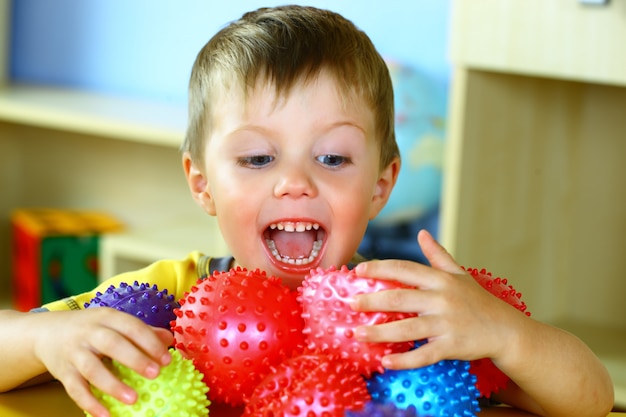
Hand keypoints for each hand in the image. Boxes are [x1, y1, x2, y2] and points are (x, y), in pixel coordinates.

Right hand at [32, 308, 172, 416]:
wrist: (47, 332)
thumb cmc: (91, 328)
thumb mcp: (114, 322)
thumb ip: (141, 331)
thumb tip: (168, 340)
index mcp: (107, 317)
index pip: (131, 326)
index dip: (150, 342)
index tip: (166, 359)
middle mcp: (89, 333)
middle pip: (111, 344)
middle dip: (135, 359)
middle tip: (155, 374)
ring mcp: (74, 353)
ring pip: (92, 369)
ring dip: (113, 384)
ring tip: (133, 399)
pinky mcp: (62, 372)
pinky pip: (75, 389)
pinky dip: (90, 403)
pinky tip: (105, 415)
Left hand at [351, 229, 524, 369]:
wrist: (507, 331)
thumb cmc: (479, 301)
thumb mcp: (460, 274)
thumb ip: (438, 255)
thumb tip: (422, 234)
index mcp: (441, 280)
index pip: (405, 269)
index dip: (380, 268)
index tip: (358, 271)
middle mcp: (442, 299)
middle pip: (400, 298)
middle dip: (372, 301)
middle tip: (350, 304)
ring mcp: (447, 324)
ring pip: (407, 328)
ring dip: (379, 333)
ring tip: (357, 334)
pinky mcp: (452, 346)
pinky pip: (423, 355)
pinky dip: (404, 360)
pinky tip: (385, 362)